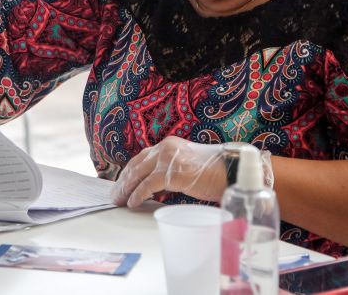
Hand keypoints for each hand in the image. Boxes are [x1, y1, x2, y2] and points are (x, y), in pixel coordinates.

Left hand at [111, 137, 225, 208]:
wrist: (232, 171)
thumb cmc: (214, 172)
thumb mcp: (187, 164)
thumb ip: (170, 169)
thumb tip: (154, 186)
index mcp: (169, 145)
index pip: (141, 157)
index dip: (129, 171)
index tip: (121, 182)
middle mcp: (165, 148)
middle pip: (136, 165)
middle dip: (123, 181)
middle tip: (115, 194)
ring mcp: (168, 159)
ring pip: (138, 174)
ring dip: (126, 189)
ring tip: (119, 200)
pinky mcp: (171, 173)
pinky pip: (147, 186)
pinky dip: (138, 195)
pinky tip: (133, 203)